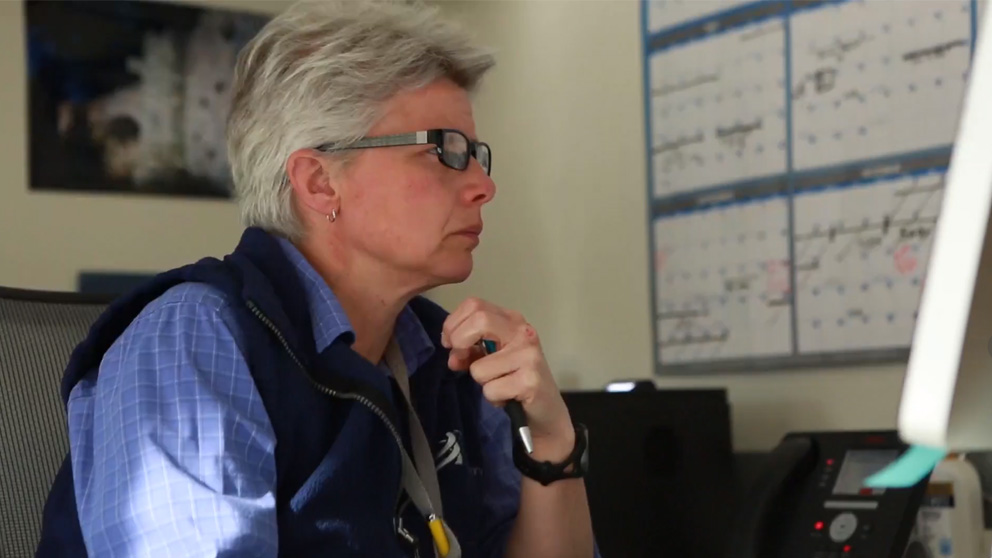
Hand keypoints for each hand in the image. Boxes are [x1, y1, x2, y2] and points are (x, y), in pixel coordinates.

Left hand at [441, 297, 574, 461]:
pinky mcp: (530, 381)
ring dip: (481, 382)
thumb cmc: (517, 380)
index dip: (453, 323)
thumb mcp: (490, 358)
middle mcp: (522, 332)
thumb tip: (453, 356)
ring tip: (499, 385)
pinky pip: (491, 389)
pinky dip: (493, 398)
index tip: (450, 343)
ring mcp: (528, 355)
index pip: (474, 304)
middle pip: (479, 320)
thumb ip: (470, 350)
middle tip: (461, 360)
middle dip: (460, 342)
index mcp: (511, 320)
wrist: (548, 410)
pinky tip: (509, 396)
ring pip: (479, 367)